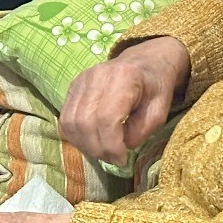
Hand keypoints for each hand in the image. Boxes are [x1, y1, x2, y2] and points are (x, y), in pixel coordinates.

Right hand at [59, 36, 190, 166]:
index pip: (106, 118)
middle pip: (84, 121)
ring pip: (70, 121)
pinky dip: (76, 136)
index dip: (111, 145)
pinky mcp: (73, 86)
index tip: (122, 160)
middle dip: (97, 149)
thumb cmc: (154, 88)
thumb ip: (138, 133)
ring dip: (85, 145)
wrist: (144, 62)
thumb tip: (116, 149)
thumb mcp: (158, 113)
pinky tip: (92, 141)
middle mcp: (97, 75)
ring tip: (103, 151)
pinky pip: (65, 118)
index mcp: (124, 77)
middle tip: (113, 158)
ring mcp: (81, 79)